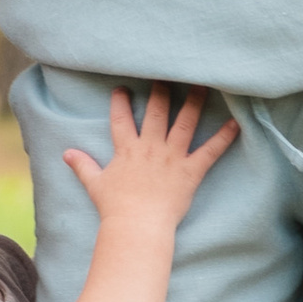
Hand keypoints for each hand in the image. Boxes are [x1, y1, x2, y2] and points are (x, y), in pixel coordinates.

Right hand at [65, 85, 235, 233]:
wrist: (137, 226)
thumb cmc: (115, 208)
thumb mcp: (95, 185)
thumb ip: (82, 166)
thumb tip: (65, 153)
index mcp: (127, 150)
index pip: (121, 119)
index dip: (121, 102)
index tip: (122, 88)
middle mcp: (151, 147)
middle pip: (158, 111)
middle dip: (163, 91)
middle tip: (168, 74)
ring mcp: (172, 157)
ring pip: (185, 123)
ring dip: (195, 102)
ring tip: (203, 84)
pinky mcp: (190, 171)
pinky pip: (210, 151)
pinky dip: (224, 137)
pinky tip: (237, 122)